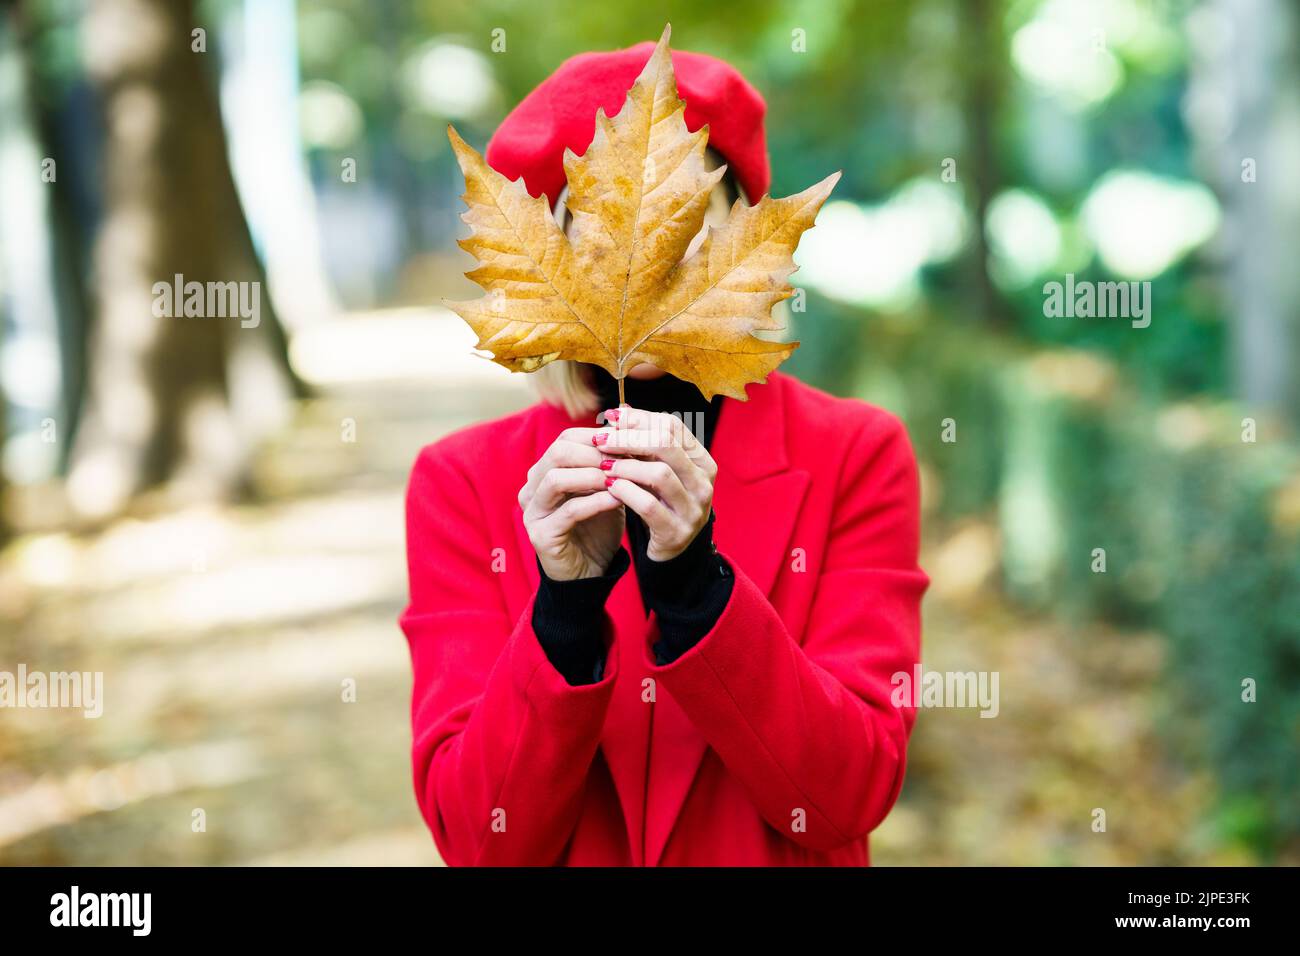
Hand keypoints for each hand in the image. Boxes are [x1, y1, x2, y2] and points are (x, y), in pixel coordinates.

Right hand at [520, 427, 625, 580]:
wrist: (591, 571)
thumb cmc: (598, 526)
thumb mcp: (606, 489)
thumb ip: (611, 464)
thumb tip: (630, 428)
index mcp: (544, 472)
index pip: (565, 439)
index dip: (597, 438)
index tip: (628, 442)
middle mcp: (532, 488)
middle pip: (557, 453)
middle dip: (595, 453)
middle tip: (625, 458)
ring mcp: (532, 512)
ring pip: (557, 479)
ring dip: (593, 475)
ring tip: (620, 478)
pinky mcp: (540, 535)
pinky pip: (568, 511)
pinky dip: (596, 502)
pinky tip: (618, 500)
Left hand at [593, 407, 716, 561]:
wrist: (670, 547)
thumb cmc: (660, 500)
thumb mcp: (656, 468)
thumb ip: (642, 441)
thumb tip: (619, 410)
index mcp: (702, 461)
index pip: (672, 426)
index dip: (639, 418)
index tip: (611, 418)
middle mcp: (703, 483)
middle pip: (666, 445)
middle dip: (628, 438)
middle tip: (601, 439)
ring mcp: (693, 509)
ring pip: (659, 474)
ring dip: (625, 466)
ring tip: (603, 465)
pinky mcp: (676, 532)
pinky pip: (648, 506)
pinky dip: (626, 492)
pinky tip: (609, 487)